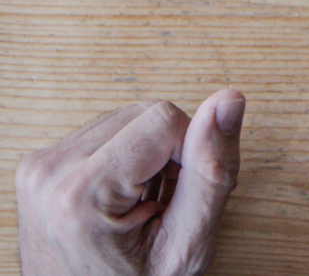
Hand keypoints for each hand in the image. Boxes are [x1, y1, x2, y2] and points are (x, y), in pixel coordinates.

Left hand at [15, 89, 245, 275]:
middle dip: (169, 153)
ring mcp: (39, 166)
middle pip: (146, 114)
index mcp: (81, 195)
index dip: (190, 154)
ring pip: (130, 118)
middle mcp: (50, 172)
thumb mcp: (186, 245)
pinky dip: (127, 159)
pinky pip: (107, 131)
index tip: (178, 199)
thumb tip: (229, 101)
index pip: (165, 120)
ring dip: (150, 155)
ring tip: (144, 204)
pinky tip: (126, 197)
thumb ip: (211, 172)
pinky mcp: (40, 162)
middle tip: (164, 205)